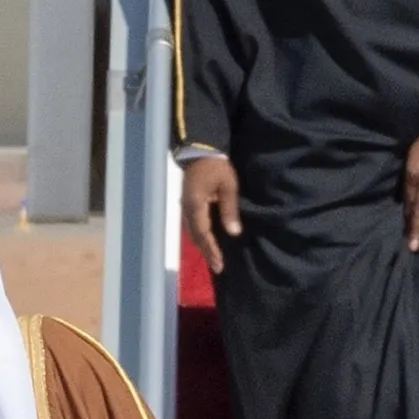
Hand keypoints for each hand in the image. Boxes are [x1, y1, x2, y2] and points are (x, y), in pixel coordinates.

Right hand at [181, 154, 241, 274]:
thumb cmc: (217, 167)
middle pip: (196, 236)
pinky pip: (193, 225)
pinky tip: (207, 243)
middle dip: (207, 252)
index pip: (204, 233)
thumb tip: (234, 233)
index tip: (220, 263)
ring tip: (213, 259)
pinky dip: (200, 237)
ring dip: (202, 246)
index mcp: (196, 205)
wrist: (201, 150)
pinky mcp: (187, 204)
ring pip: (192, 232)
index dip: (212, 249)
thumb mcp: (228, 185)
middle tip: (218, 267)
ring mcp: (185, 207)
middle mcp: (187, 209)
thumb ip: (230, 209)